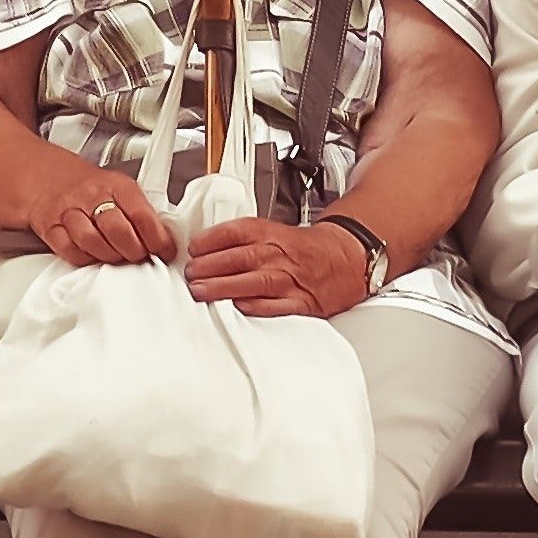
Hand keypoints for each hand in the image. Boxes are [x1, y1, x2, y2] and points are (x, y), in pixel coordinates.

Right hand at [20, 158, 175, 267]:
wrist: (48, 176)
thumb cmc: (89, 187)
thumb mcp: (120, 189)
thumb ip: (142, 211)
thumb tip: (168, 237)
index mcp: (116, 185)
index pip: (142, 214)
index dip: (157, 238)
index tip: (165, 250)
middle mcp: (92, 196)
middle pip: (118, 230)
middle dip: (134, 251)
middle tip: (140, 256)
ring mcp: (70, 211)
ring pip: (92, 241)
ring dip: (110, 256)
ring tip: (118, 256)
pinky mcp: (51, 227)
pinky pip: (69, 250)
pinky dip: (85, 258)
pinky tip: (94, 255)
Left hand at [186, 214, 367, 317]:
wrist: (347, 259)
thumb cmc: (307, 248)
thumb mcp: (276, 233)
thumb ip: (245, 240)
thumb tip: (206, 249)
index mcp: (273, 234)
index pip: (238, 231)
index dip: (212, 239)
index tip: (193, 247)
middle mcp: (280, 255)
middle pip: (240, 256)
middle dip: (210, 265)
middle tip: (190, 273)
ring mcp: (290, 279)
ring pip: (253, 281)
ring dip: (223, 286)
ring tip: (200, 291)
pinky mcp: (301, 302)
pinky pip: (276, 306)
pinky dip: (255, 306)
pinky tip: (237, 307)